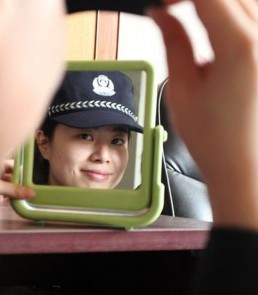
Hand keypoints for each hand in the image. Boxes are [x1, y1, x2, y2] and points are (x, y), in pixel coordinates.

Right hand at [149, 0, 257, 229]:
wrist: (245, 164)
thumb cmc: (215, 138)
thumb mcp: (181, 88)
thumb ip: (174, 41)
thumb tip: (160, 13)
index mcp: (240, 48)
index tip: (163, 3)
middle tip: (171, 8)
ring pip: (247, 1)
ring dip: (217, 5)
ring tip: (191, 15)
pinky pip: (256, 16)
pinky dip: (235, 13)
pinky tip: (217, 27)